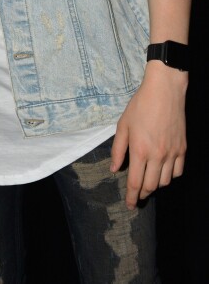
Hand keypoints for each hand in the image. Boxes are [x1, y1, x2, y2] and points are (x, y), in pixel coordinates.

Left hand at [110, 61, 186, 208]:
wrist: (164, 91)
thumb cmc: (140, 106)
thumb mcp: (123, 125)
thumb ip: (118, 149)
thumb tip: (114, 169)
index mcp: (139, 150)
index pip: (135, 182)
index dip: (131, 196)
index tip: (129, 205)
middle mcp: (157, 155)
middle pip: (151, 186)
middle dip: (142, 194)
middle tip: (136, 197)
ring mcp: (172, 153)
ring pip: (165, 181)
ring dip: (156, 186)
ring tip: (148, 183)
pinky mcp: (182, 149)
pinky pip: (178, 171)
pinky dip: (170, 176)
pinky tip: (163, 172)